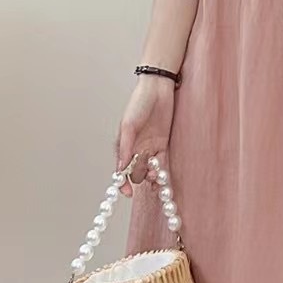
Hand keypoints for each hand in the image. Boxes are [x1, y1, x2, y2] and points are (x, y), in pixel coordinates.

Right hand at [114, 76, 175, 196]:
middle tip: (147, 176)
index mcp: (123, 145)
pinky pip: (161, 163)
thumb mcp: (129, 126)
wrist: (157, 88)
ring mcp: (149, 147)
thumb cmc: (138, 104)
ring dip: (151, 177)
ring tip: (155, 178)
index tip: (127, 193)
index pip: (120, 169)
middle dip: (139, 178)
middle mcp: (135, 148)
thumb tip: (120, 169)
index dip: (122, 182)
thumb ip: (125, 147)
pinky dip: (161, 172)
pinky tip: (162, 178)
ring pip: (148, 170)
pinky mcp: (162, 144)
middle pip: (135, 172)